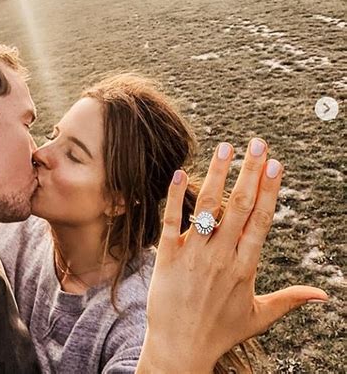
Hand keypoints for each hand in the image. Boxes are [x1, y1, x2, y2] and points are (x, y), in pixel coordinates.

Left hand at [137, 138, 327, 372]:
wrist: (179, 348)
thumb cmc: (220, 332)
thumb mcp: (259, 317)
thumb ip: (290, 300)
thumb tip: (325, 295)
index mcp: (245, 267)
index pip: (261, 221)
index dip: (270, 191)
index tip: (277, 165)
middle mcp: (221, 256)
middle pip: (239, 207)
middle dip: (251, 172)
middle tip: (258, 143)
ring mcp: (192, 254)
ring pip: (207, 207)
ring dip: (217, 174)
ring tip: (226, 146)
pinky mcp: (167, 256)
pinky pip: (171, 221)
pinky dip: (175, 196)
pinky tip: (179, 171)